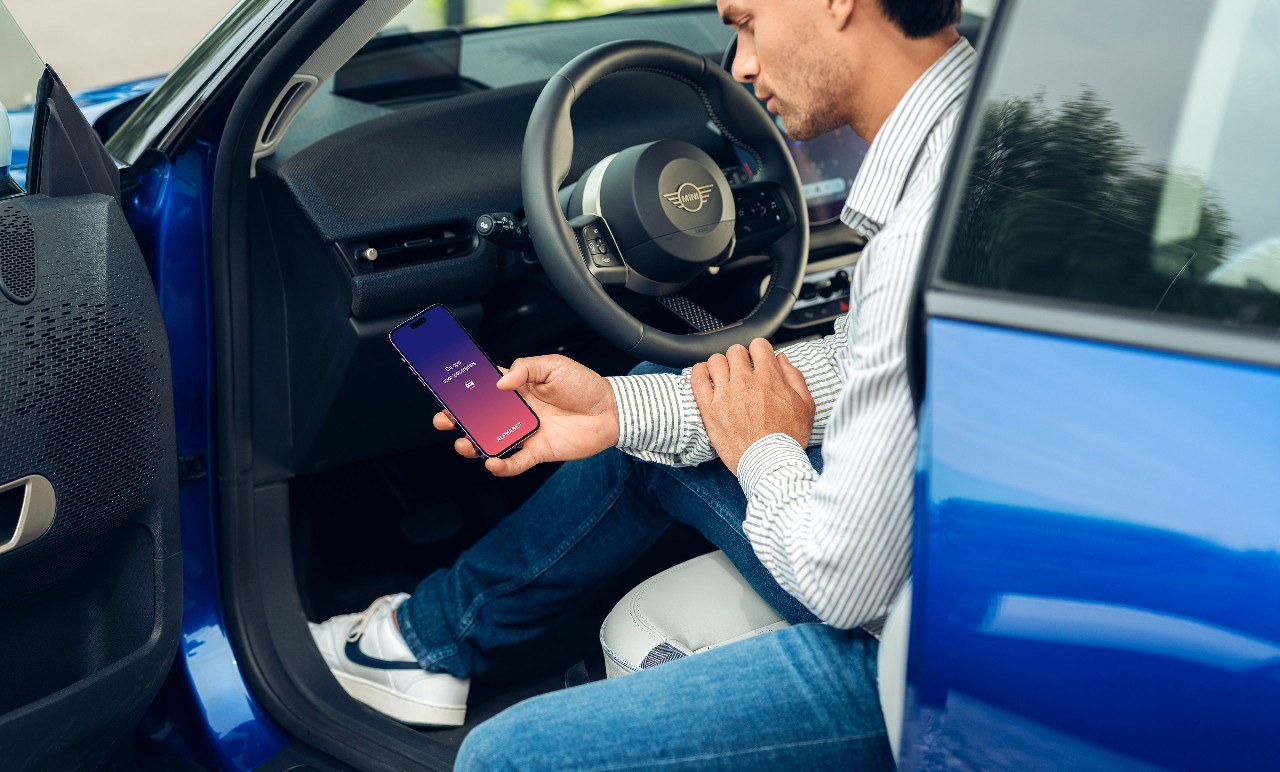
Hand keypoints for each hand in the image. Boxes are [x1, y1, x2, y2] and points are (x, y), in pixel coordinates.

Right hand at [433, 354, 618, 476]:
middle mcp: (518, 411)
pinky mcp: (538, 451)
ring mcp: (526, 432)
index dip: (465, 391)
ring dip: (474, 444)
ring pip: (492, 441)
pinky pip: (514, 461)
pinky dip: (501, 465)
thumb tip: (500, 382)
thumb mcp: (554, 365)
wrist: (611, 411)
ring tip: (463, 443)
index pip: (484, 388)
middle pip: (481, 417)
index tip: (447, 391)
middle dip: (458, 419)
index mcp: (519, 387)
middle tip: (444, 419)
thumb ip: (525, 369)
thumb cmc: (585, 386)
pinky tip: (492, 462)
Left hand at [690, 338, 814, 475]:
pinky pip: (697, 378)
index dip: (759, 352)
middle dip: (740, 358)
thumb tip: (782, 359)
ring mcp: (725, 394)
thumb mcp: (805, 404)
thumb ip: (794, 377)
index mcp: (769, 377)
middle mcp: (745, 381)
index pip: (758, 345)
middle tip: (743, 373)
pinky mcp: (709, 409)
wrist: (771, 463)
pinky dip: (699, 373)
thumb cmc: (789, 437)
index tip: (758, 361)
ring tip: (725, 378)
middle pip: (735, 351)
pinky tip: (706, 378)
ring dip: (721, 366)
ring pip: (715, 361)